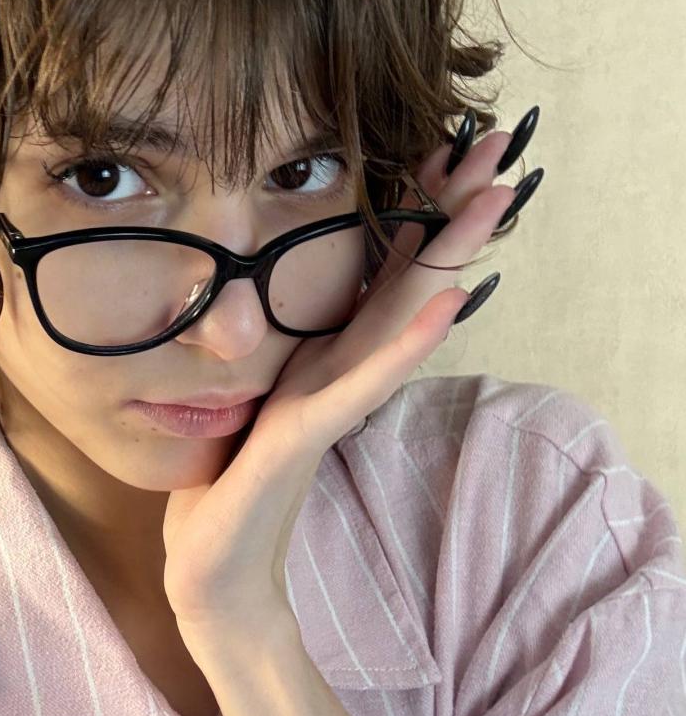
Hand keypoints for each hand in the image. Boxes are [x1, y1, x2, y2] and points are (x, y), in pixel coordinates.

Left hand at [162, 120, 526, 634]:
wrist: (211, 570)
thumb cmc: (228, 486)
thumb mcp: (252, 396)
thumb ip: (284, 353)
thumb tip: (281, 302)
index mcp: (325, 357)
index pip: (385, 271)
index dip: (420, 209)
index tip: (453, 146)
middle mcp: (339, 373)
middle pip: (410, 280)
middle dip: (453, 215)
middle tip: (503, 148)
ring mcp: (330, 403)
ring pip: (400, 318)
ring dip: (450, 257)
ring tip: (495, 201)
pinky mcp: (306, 437)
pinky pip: (360, 383)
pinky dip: (405, 343)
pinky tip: (446, 305)